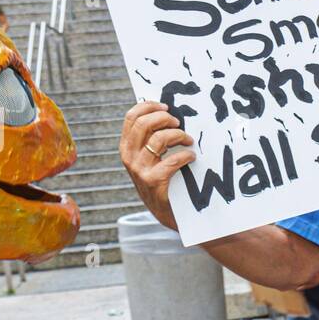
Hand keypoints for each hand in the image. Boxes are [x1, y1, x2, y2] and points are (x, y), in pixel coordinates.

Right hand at [119, 100, 195, 231]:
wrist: (167, 213)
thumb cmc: (163, 180)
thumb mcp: (151, 158)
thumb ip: (152, 138)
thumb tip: (168, 112)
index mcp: (127, 148)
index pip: (131, 117)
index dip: (149, 106)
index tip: (166, 106)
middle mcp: (129, 158)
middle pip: (143, 124)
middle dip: (164, 118)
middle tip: (178, 123)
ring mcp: (140, 170)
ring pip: (158, 139)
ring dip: (178, 135)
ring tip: (188, 141)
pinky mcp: (154, 182)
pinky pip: (171, 161)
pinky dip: (185, 155)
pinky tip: (191, 156)